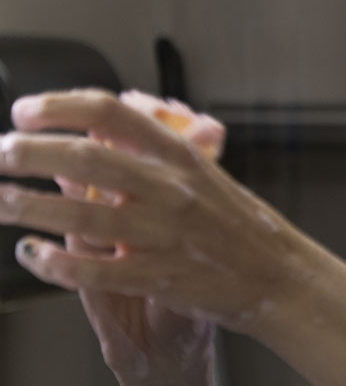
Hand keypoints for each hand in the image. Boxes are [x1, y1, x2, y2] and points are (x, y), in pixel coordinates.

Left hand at [4, 89, 315, 335]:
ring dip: (25, 206)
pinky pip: (91, 270)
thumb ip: (155, 155)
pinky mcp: (157, 278)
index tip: (26, 112)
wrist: (279, 278)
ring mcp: (163, 235)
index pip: (112, 113)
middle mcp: (171, 190)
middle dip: (28, 153)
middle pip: (85, 158)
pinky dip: (53, 263)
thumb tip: (100, 128)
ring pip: (78, 215)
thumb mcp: (205, 175)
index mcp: (182, 157)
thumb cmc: (240, 227)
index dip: (61, 107)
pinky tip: (31, 255)